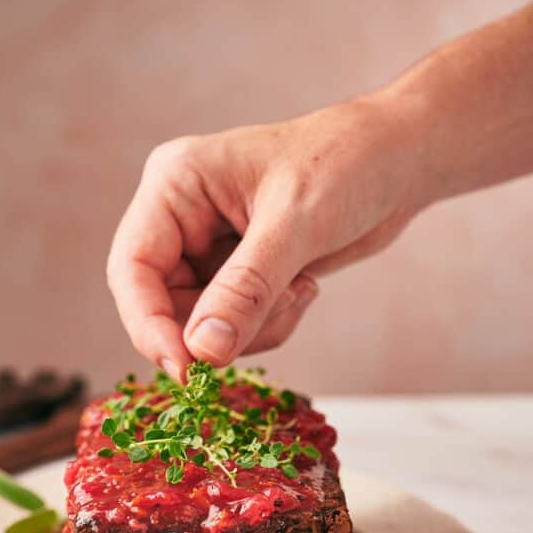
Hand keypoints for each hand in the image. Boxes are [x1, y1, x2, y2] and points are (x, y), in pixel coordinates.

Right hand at [106, 94, 423, 378]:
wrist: (399, 162)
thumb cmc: (348, 165)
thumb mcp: (295, 226)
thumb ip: (246, 290)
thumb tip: (203, 352)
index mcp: (175, 185)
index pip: (133, 268)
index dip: (150, 326)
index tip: (186, 370)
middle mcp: (181, 219)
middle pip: (163, 307)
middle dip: (218, 329)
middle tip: (275, 316)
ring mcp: (207, 250)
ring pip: (201, 327)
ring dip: (252, 329)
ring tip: (299, 290)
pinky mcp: (235, 275)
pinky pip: (233, 328)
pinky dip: (267, 326)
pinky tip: (303, 288)